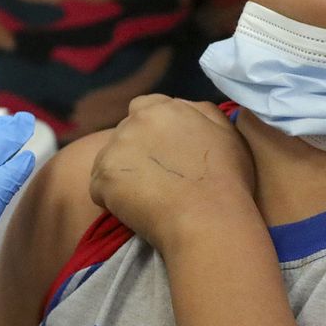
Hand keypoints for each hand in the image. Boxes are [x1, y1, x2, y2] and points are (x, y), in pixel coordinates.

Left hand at [89, 96, 257, 252]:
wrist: (208, 219)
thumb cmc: (226, 180)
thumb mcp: (227, 132)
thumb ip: (202, 112)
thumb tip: (185, 107)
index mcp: (167, 108)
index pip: (144, 106)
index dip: (150, 130)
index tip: (161, 152)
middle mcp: (137, 120)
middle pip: (124, 132)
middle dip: (134, 151)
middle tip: (154, 179)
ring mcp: (117, 147)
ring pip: (108, 159)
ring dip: (120, 174)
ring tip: (144, 197)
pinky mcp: (104, 176)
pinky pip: (98, 187)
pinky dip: (111, 199)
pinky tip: (134, 210)